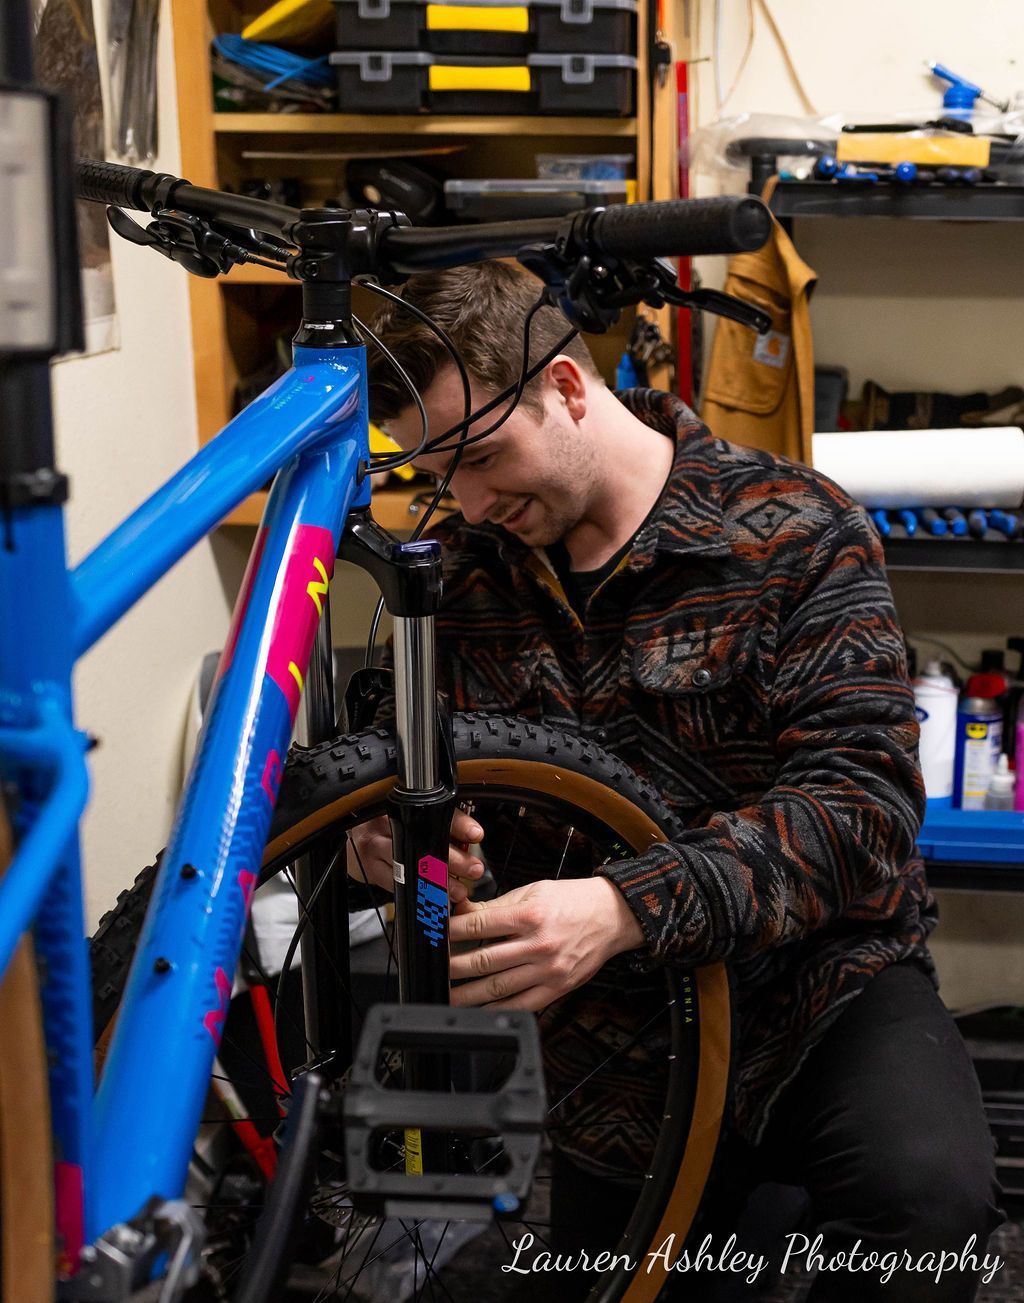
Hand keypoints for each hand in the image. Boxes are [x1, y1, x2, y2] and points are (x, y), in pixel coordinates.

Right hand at [346, 808, 484, 905]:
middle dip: (453, 858)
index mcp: (401, 805)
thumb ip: (442, 823)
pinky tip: (433, 899)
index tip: (476, 834)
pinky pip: (395, 884)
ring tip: (458, 890)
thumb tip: (473, 836)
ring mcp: (374, 846)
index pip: (434, 812)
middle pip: (423, 841)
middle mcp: (385, 822)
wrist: (358, 840)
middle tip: (474, 869)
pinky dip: (418, 893)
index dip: (457, 824)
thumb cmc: (392, 826)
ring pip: (410, 865)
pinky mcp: (369, 868)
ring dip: (438, 880)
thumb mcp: (416, 818)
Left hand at [448, 876, 643, 1010]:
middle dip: (454, 966)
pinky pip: (522, 1005)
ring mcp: (548, 970)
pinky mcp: (557, 988)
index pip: (480, 926)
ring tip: (448, 995)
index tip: (437, 935)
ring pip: (498, 987)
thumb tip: (463, 913)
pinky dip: (498, 1010)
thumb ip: (497, 906)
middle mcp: (538, 944)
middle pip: (484, 960)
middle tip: (436, 969)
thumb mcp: (533, 892)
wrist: (612, 916)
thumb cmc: (572, 901)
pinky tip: (480, 1010)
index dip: (452, 932)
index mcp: (530, 915)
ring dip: (468, 994)